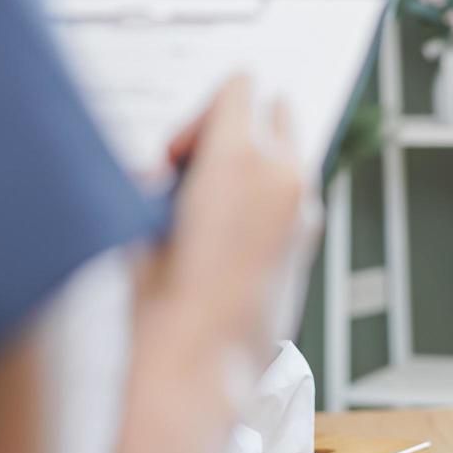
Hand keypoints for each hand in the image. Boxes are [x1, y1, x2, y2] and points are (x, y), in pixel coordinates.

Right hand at [155, 75, 307, 359]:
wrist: (197, 368)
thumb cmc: (159, 297)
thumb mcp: (143, 215)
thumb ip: (170, 174)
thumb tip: (176, 170)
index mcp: (241, 155)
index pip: (239, 85)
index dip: (200, 114)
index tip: (177, 155)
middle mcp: (284, 174)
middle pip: (276, 109)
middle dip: (239, 127)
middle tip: (196, 170)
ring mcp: (304, 208)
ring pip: (289, 153)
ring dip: (254, 164)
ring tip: (207, 210)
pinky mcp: (309, 242)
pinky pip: (293, 194)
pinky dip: (266, 198)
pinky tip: (226, 237)